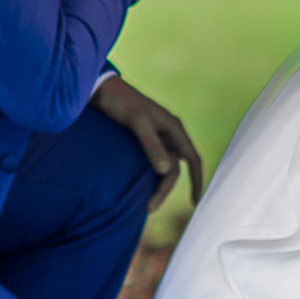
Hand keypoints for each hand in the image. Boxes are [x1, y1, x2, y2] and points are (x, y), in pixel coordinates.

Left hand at [91, 75, 204, 210]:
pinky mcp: (144, 141)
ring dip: (157, 185)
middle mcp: (169, 134)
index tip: (195, 203)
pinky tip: (142, 188)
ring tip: (145, 203)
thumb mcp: (136, 122)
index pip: (193, 159)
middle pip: (175, 168)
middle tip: (149, 207)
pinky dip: (151, 176)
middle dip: (165, 189)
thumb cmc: (120, 102)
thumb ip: (151, 144)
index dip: (197, 181)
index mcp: (174, 128)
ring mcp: (157, 138)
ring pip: (164, 167)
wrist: (102, 90)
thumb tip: (166, 170)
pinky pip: (154, 162)